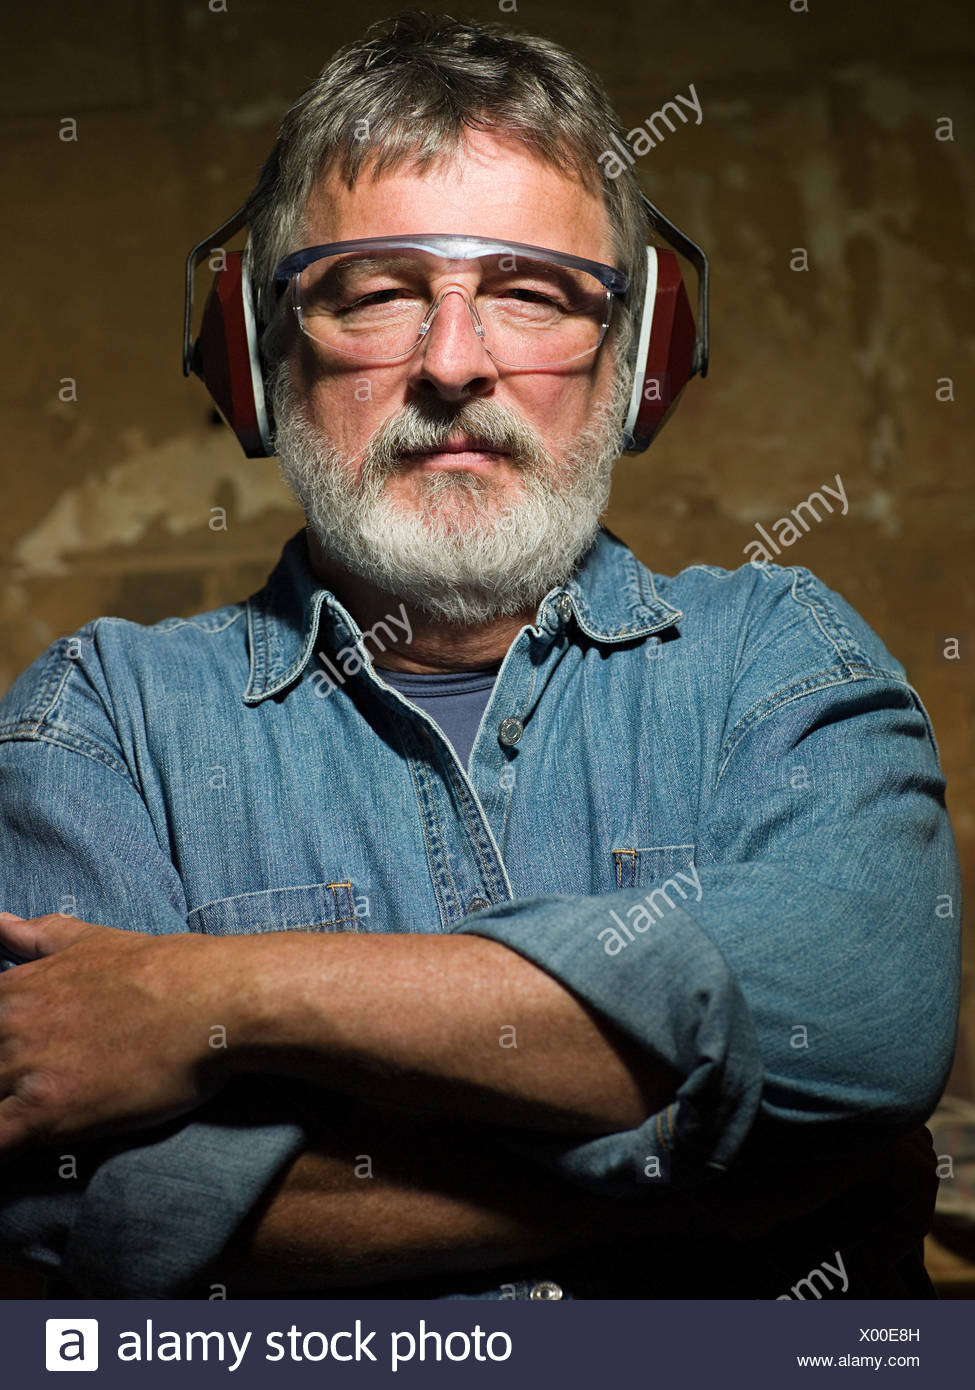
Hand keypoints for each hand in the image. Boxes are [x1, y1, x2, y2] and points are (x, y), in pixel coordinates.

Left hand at [0, 912, 240, 1150]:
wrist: (210, 1000)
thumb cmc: (161, 969)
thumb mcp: (92, 942)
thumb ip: (39, 937)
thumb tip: (2, 923)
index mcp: (13, 991)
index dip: (3, 1052)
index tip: (23, 1063)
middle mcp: (8, 1027)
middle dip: (7, 1082)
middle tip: (57, 1082)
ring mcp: (24, 1069)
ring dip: (8, 1110)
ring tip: (53, 1112)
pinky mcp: (46, 1112)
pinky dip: (4, 1151)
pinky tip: (21, 1152)